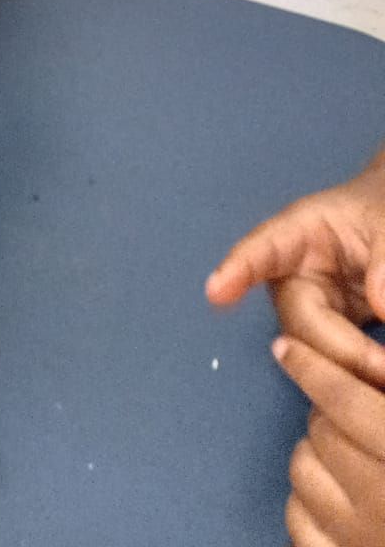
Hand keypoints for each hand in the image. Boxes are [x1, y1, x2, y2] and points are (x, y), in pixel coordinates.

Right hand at [207, 154, 384, 386]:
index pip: (262, 249)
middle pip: (297, 318)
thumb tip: (382, 306)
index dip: (237, 270)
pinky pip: (335, 359)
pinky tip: (378, 376)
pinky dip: (357, 372)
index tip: (215, 292)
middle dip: (335, 349)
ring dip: (348, 368)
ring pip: (313, 348)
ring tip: (384, 375)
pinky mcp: (334, 330)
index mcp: (301, 231)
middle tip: (383, 368)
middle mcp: (296, 271)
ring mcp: (313, 304)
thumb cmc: (379, 206)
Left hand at [274, 335, 384, 545]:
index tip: (286, 346)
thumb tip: (378, 343)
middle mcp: (384, 500)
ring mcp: (360, 541)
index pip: (346, 401)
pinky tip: (341, 500)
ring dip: (318, 455)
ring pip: (303, 470)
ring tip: (352, 457)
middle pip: (322, 430)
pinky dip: (310, 504)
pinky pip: (297, 520)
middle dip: (329, 412)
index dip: (312, 366)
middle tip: (352, 413)